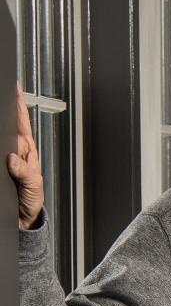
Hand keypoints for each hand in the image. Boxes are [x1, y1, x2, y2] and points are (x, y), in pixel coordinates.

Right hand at [7, 84, 44, 227]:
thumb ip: (24, 173)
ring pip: (0, 137)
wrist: (23, 217)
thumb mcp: (32, 186)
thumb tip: (13, 158)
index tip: (15, 88)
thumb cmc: (31, 200)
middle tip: (5, 94)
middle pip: (8, 126)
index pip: (23, 124)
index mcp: (28, 151)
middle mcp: (17, 151)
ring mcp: (6, 157)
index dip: (19, 105)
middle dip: (5, 111)